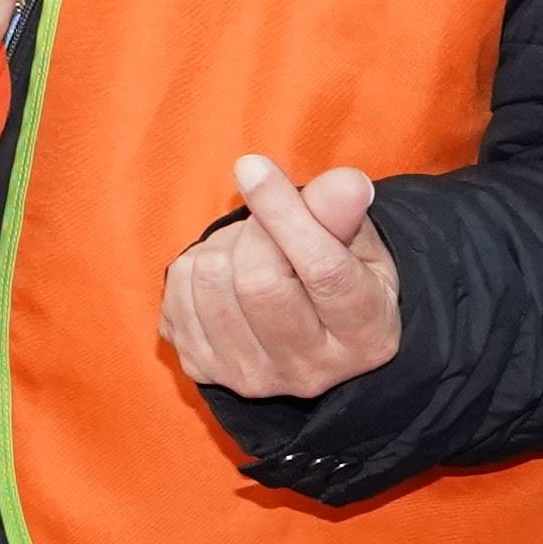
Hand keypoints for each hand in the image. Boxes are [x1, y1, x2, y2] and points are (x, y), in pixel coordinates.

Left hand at [163, 155, 402, 400]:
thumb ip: (344, 213)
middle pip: (257, 281)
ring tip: (249, 253)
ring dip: (222, 247)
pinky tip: (223, 276)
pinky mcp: (203, 369)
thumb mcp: (358, 245)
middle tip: (266, 226)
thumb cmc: (339, 276)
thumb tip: (345, 184)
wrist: (303, 335)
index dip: (286, 214)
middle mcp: (309, 370)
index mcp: (365, 336)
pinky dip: (194, 268)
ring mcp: (251, 377)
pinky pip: (177, 294)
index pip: (323, 271)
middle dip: (253, 232)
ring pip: (211, 282)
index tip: (253, 166)